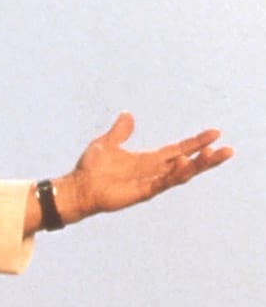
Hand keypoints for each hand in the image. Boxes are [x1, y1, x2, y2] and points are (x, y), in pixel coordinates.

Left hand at [54, 112, 232, 224]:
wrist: (77, 186)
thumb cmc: (90, 168)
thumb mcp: (107, 143)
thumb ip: (120, 131)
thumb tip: (128, 114)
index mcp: (148, 159)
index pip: (178, 149)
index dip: (196, 142)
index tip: (215, 133)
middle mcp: (153, 171)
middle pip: (187, 163)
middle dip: (207, 158)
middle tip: (227, 150)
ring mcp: (150, 182)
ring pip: (180, 175)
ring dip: (197, 166)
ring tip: (213, 155)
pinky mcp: (142, 192)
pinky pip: (162, 182)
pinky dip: (174, 174)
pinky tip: (184, 163)